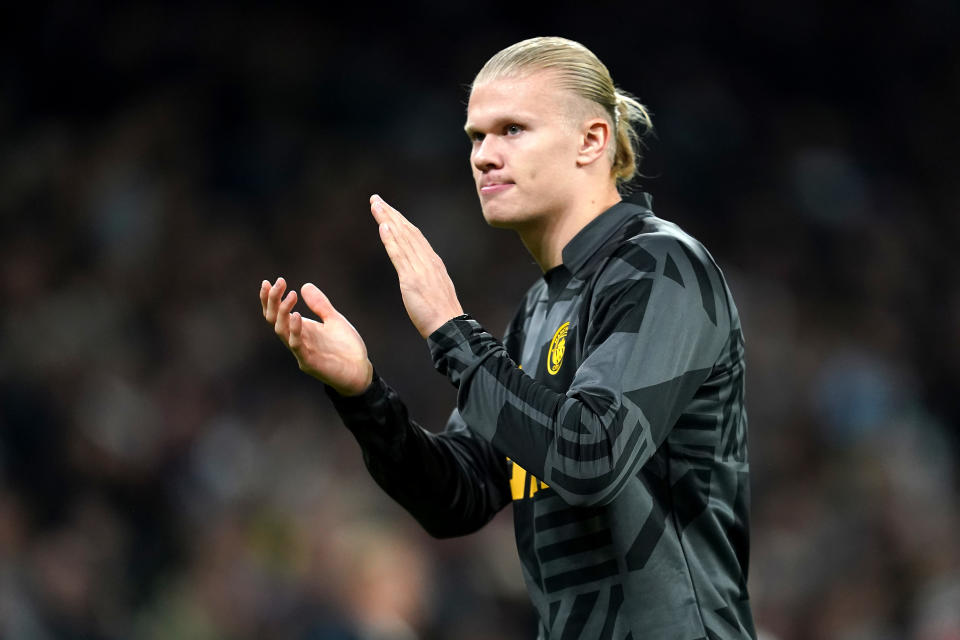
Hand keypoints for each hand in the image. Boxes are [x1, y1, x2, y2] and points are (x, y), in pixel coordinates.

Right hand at [260, 277, 373, 395]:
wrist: (360, 371)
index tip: (268, 281)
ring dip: (283, 312)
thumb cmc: (346, 348)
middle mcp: (296, 339)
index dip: (270, 298)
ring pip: (281, 331)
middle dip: (273, 300)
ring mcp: (301, 351)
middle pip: (273, 319)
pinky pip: (297, 345)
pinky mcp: (309, 362)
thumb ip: (320, 305)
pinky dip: (295, 330)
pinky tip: (296, 315)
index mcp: (300, 329)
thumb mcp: (334, 320)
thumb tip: (304, 286)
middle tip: (280, 282)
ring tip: (291, 295)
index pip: (276, 313)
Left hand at [370, 195, 463, 337]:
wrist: (450, 327)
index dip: (400, 221)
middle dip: (391, 214)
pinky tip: (383, 226)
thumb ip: (427, 278)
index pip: (415, 236)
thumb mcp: (435, 290)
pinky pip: (400, 255)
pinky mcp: (412, 279)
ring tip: (376, 205)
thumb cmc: (442, 315)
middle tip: (376, 199)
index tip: (389, 211)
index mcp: (433, 262)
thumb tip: (419, 275)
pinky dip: (391, 239)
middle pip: (407, 231)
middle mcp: (427, 260)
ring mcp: (420, 268)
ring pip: (402, 238)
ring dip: (387, 220)